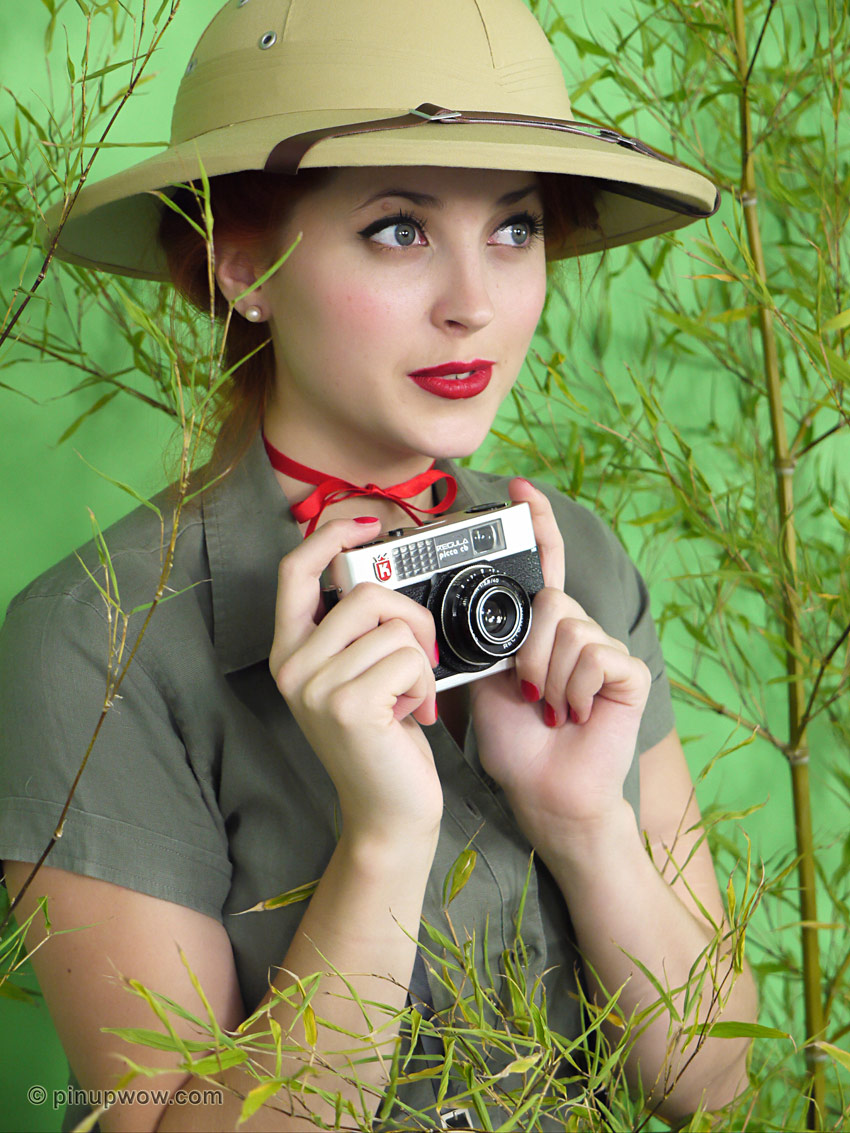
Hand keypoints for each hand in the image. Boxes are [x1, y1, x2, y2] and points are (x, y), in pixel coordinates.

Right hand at [269, 518, 442, 843]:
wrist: (387, 811)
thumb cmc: (381, 740)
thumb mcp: (356, 675)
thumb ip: (354, 628)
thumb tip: (379, 569)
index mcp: (289, 651)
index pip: (295, 570)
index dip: (330, 535)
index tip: (368, 526)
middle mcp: (291, 666)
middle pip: (367, 592)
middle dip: (413, 620)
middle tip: (419, 661)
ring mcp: (315, 686)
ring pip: (395, 625)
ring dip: (420, 662)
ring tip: (408, 698)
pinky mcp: (348, 706)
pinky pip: (409, 658)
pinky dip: (425, 685)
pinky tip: (411, 716)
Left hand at [469, 480, 650, 853]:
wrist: (543, 791)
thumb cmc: (514, 740)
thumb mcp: (485, 680)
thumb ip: (485, 638)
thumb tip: (464, 605)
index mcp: (542, 628)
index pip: (544, 563)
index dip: (536, 522)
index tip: (518, 488)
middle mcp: (577, 630)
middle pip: (551, 599)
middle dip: (527, 650)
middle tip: (526, 691)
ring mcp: (605, 650)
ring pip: (568, 627)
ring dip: (547, 677)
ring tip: (550, 707)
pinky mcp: (628, 673)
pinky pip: (593, 656)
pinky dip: (573, 690)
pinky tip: (575, 714)